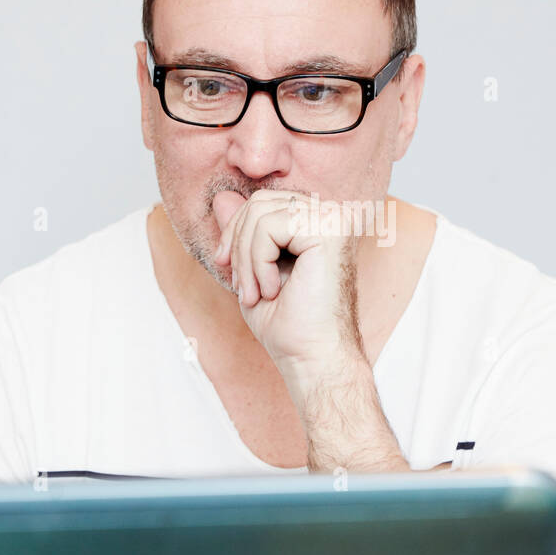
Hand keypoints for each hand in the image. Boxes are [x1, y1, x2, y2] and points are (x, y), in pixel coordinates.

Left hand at [212, 189, 363, 378]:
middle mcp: (332, 214)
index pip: (263, 203)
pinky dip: (257, 263)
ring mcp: (335, 218)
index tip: (231, 272)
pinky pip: (268, 226)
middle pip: (259, 202)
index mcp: (318, 222)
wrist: (313, 358)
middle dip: (237, 246)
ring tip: (257, 294)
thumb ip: (241, 233)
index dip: (236, 234)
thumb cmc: (289, 325)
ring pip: (260, 213)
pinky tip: (273, 290)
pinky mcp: (330, 229)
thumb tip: (221, 196)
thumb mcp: (252, 270)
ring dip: (246, 259)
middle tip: (245, 289)